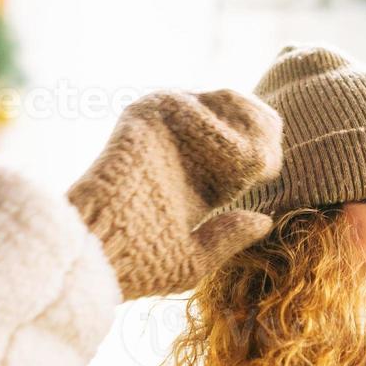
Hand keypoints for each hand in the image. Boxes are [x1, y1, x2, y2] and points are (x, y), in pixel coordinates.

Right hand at [67, 88, 282, 299]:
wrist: (97, 252)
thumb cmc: (139, 263)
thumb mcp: (194, 260)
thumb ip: (228, 238)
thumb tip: (264, 221)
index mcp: (196, 181)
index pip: (244, 148)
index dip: (265, 153)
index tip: (268, 171)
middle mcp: (181, 149)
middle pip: (240, 115)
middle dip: (262, 132)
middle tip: (263, 160)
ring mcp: (164, 130)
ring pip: (226, 102)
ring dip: (247, 125)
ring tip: (246, 160)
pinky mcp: (145, 116)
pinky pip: (194, 105)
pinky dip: (217, 129)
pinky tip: (220, 158)